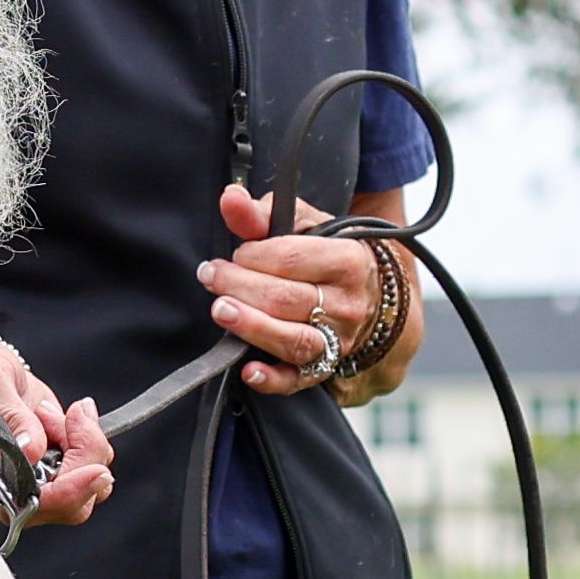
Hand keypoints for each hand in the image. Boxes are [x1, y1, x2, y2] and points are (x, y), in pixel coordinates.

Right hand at [0, 329, 114, 523]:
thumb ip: (11, 416)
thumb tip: (33, 452)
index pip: (34, 505)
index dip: (69, 492)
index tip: (95, 469)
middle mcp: (12, 489)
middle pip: (74, 503)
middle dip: (85, 456)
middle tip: (73, 416)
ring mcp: (37, 479)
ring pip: (89, 486)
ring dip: (85, 443)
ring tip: (48, 412)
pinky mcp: (55, 464)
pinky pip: (91, 464)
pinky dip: (89, 436)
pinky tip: (68, 415)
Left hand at [197, 185, 377, 397]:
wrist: (369, 295)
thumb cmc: (327, 255)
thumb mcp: (303, 226)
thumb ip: (262, 214)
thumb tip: (230, 198)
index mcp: (347, 260)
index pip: (291, 258)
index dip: (254, 255)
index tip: (236, 253)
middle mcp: (346, 303)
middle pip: (285, 298)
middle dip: (239, 286)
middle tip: (210, 276)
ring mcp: (337, 339)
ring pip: (292, 339)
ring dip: (251, 326)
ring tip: (221, 310)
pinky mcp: (323, 368)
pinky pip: (297, 380)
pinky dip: (272, 380)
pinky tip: (248, 371)